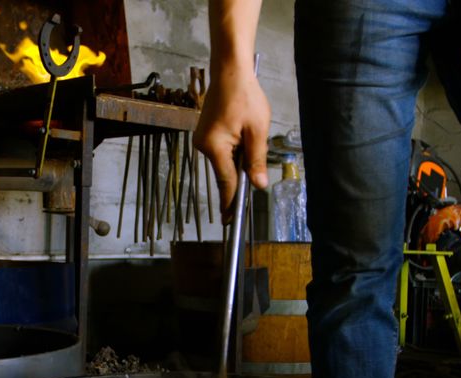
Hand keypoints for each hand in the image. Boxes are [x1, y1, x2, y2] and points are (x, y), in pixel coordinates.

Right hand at [192, 67, 270, 221]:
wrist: (230, 71)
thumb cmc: (245, 97)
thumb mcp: (258, 131)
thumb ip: (256, 160)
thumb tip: (258, 186)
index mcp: (214, 147)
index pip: (225, 183)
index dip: (231, 203)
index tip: (230, 222)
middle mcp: (203, 146)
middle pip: (224, 173)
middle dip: (240, 175)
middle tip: (254, 157)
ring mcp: (203, 139)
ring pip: (224, 161)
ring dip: (239, 159)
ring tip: (250, 133)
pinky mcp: (206, 133)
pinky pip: (222, 151)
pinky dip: (234, 151)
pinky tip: (244, 134)